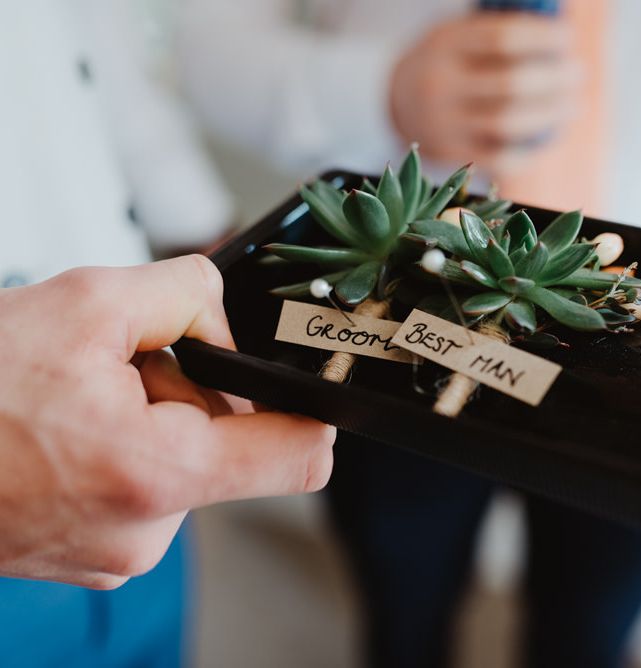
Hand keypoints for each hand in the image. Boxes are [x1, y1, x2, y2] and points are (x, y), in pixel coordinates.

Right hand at [0, 256, 334, 588]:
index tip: (308, 382)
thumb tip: (226, 321)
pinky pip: (143, 484)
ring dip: (149, 418)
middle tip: (117, 371)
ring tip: (75, 402)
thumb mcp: (86, 302)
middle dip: (189, 394)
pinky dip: (121, 446)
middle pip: (230, 443)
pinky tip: (66, 430)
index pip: (299, 456)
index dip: (312, 410)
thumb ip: (186, 295)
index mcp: (158, 471)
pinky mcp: (95, 552)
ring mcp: (120, 550)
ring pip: (182, 460)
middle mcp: (148, 529)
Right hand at [390, 12, 582, 175]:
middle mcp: (440, 85)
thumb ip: (499, 32)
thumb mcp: (461, 34)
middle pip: (511, 84)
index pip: (504, 39)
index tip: (567, 39)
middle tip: (578, 74)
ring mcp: (443, 124)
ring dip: (550, 115)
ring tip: (572, 105)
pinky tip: (549, 137)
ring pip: (508, 124)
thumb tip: (559, 32)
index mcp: (445, 45)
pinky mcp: (449, 154)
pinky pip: (498, 157)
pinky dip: (530, 150)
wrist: (399, 100)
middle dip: (554, 79)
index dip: (543, 39)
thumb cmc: (447, 60)